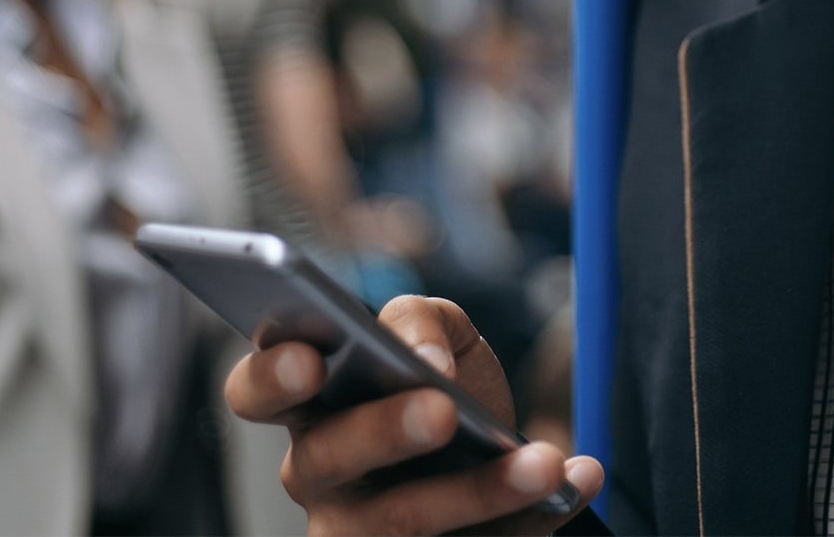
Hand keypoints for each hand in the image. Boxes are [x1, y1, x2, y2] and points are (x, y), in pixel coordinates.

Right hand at [224, 295, 604, 534]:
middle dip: (384, 432)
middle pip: (326, 461)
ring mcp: (364, 532)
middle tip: (440, 409)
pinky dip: (535, 517)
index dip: (271, 377)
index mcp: (311, 404)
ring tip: (544, 461)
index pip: (255, 390)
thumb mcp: (438, 334)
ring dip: (479, 491)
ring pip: (403, 522)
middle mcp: (321, 473)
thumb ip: (420, 318)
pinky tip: (578, 479)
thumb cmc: (448, 385)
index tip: (311, 360)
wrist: (502, 453)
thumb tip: (422, 356)